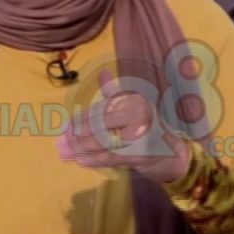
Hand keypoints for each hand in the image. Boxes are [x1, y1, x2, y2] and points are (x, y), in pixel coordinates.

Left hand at [56, 70, 192, 183]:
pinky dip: (95, 160)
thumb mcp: (135, 107)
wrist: (174, 154)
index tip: (66, 125)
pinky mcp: (141, 156)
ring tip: (64, 151)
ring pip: (104, 143)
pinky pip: (113, 157)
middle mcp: (140, 117)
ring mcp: (141, 137)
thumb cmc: (150, 128)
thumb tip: (102, 73)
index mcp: (136, 103)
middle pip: (101, 127)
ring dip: (82, 148)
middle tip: (59, 140)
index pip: (104, 110)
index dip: (83, 119)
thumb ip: (116, 93)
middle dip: (78, 135)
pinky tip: (80, 160)